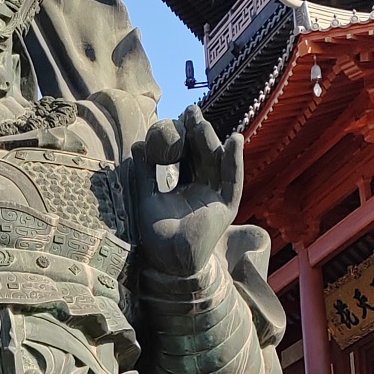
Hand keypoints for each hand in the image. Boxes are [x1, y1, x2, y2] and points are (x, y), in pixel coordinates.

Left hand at [135, 105, 244, 274]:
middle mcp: (202, 191)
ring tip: (200, 122)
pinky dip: (234, 161)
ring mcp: (215, 198)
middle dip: (197, 133)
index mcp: (184, 188)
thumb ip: (144, 173)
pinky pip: (232, 180)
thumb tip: (138, 144)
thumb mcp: (146, 197)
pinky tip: (235, 139)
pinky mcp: (226, 207)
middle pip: (202, 155)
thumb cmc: (155, 235)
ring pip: (215, 163)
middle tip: (189, 110)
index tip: (176, 117)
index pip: (185, 157)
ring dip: (210, 141)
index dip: (182, 137)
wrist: (168, 262)